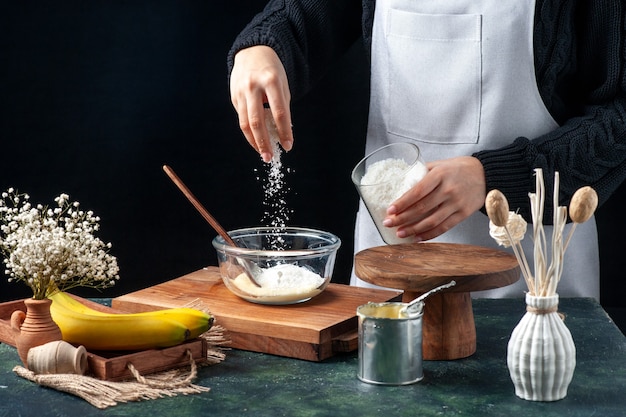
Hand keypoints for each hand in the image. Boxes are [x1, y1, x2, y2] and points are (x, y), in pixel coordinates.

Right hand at [230, 46, 293, 161]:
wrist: (252, 52)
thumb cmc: (272, 71)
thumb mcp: (283, 84)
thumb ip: (283, 107)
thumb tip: (283, 134)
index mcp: (271, 81)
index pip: (279, 112)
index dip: (284, 131)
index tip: (288, 145)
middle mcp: (253, 86)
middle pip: (257, 120)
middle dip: (264, 142)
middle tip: (270, 157)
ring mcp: (240, 92)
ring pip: (245, 123)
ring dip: (254, 142)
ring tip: (263, 154)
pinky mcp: (233, 97)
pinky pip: (241, 119)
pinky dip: (249, 132)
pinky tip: (257, 141)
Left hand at [382, 156, 485, 240]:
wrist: (487, 174)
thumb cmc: (460, 168)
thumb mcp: (441, 164)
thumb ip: (423, 172)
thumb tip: (402, 182)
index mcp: (440, 175)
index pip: (417, 191)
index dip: (402, 202)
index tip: (390, 210)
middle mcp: (448, 190)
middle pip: (421, 208)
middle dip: (402, 218)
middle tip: (388, 223)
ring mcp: (456, 203)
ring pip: (431, 221)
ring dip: (413, 229)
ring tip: (400, 233)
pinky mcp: (463, 214)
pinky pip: (444, 227)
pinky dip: (429, 234)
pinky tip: (417, 237)